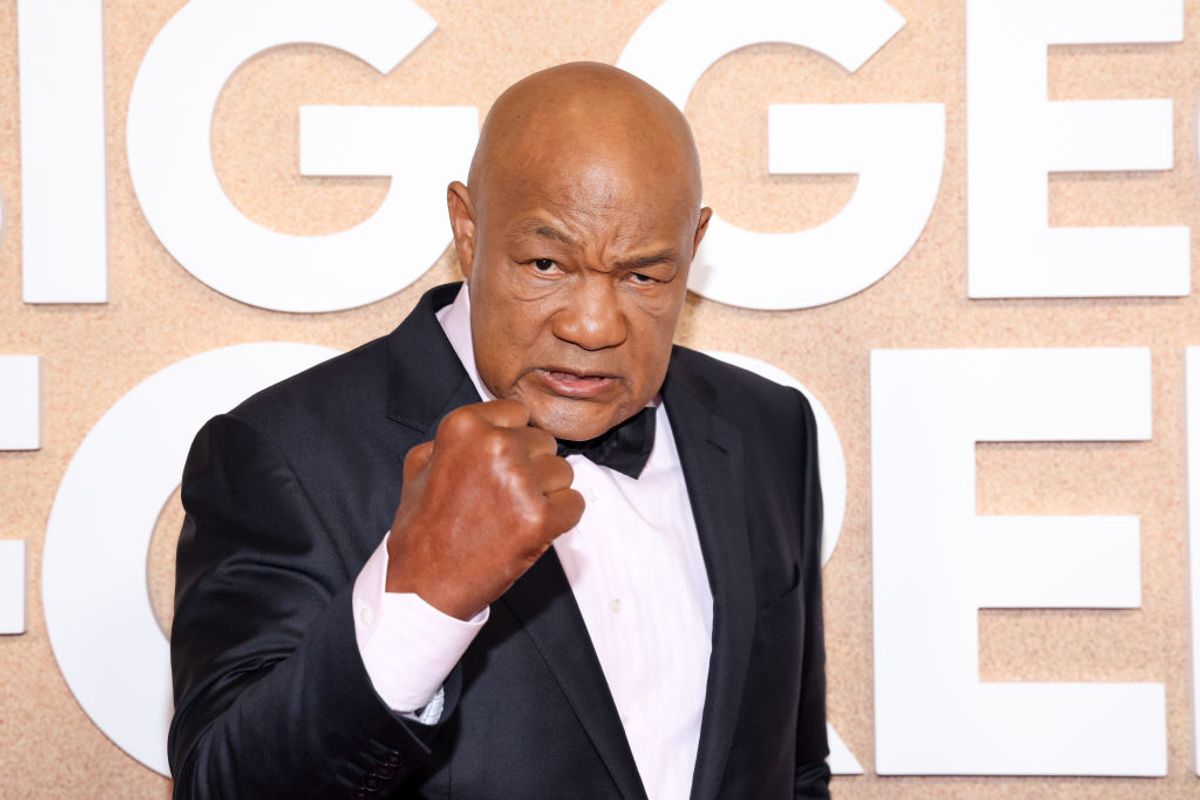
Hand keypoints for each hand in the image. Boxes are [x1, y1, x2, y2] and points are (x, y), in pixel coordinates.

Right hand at [386, 399, 583, 619]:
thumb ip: (453, 438)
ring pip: (563, 473)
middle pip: (544, 442)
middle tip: (503, 496)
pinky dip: (560, 519)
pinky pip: (575, 504)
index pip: (518, 413)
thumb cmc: (423, 529)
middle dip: (531, 467)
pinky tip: (531, 530)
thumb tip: (486, 425)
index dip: (514, 440)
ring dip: (546, 493)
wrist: (425, 585)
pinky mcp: (541, 518)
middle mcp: (496, 445)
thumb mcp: (420, 465)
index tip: (502, 462)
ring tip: (513, 515)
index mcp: (465, 426)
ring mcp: (520, 481)